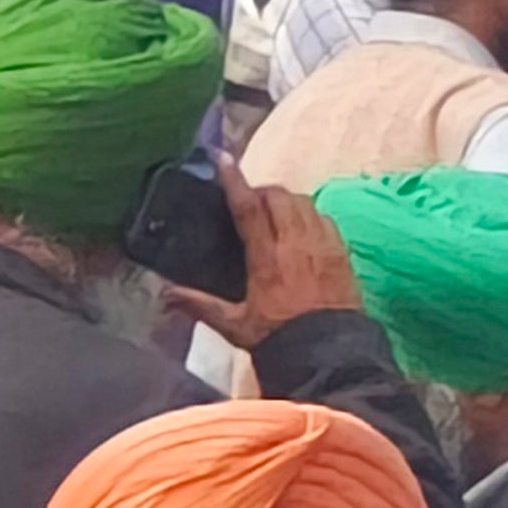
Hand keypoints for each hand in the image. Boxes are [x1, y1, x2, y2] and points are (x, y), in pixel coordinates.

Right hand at [162, 174, 362, 350]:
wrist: (329, 349)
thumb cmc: (278, 336)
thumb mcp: (235, 324)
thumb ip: (200, 305)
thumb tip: (165, 294)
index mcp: (267, 257)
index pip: (248, 208)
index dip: (234, 181)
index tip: (223, 158)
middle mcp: (297, 242)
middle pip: (279, 196)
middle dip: (262, 191)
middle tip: (248, 201)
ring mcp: (323, 243)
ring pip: (304, 202)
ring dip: (285, 200)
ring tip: (272, 212)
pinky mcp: (342, 250)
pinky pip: (324, 217)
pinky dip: (308, 214)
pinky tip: (299, 227)